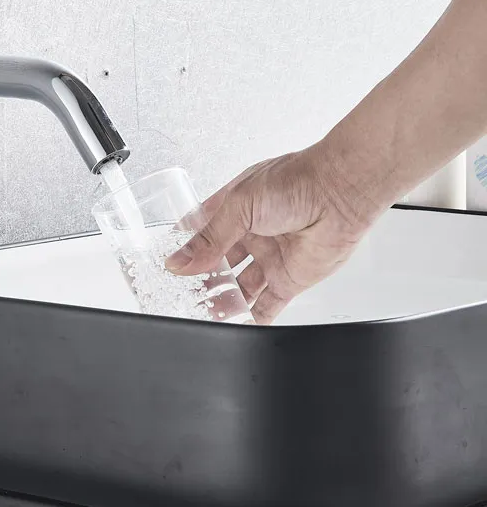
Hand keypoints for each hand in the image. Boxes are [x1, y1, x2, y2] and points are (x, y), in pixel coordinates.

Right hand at [166, 145, 383, 323]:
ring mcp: (269, 256)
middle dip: (201, 279)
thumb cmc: (296, 182)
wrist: (339, 193)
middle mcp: (251, 232)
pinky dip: (251, 317)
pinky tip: (236, 325)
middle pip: (218, 263)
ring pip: (239, 286)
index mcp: (233, 207)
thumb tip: (179, 260)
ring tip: (202, 312)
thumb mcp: (239, 205)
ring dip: (222, 300)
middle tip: (182, 294)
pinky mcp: (289, 278)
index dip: (183, 248)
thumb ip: (209, 238)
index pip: (200, 232)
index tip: (166, 264)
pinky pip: (267, 304)